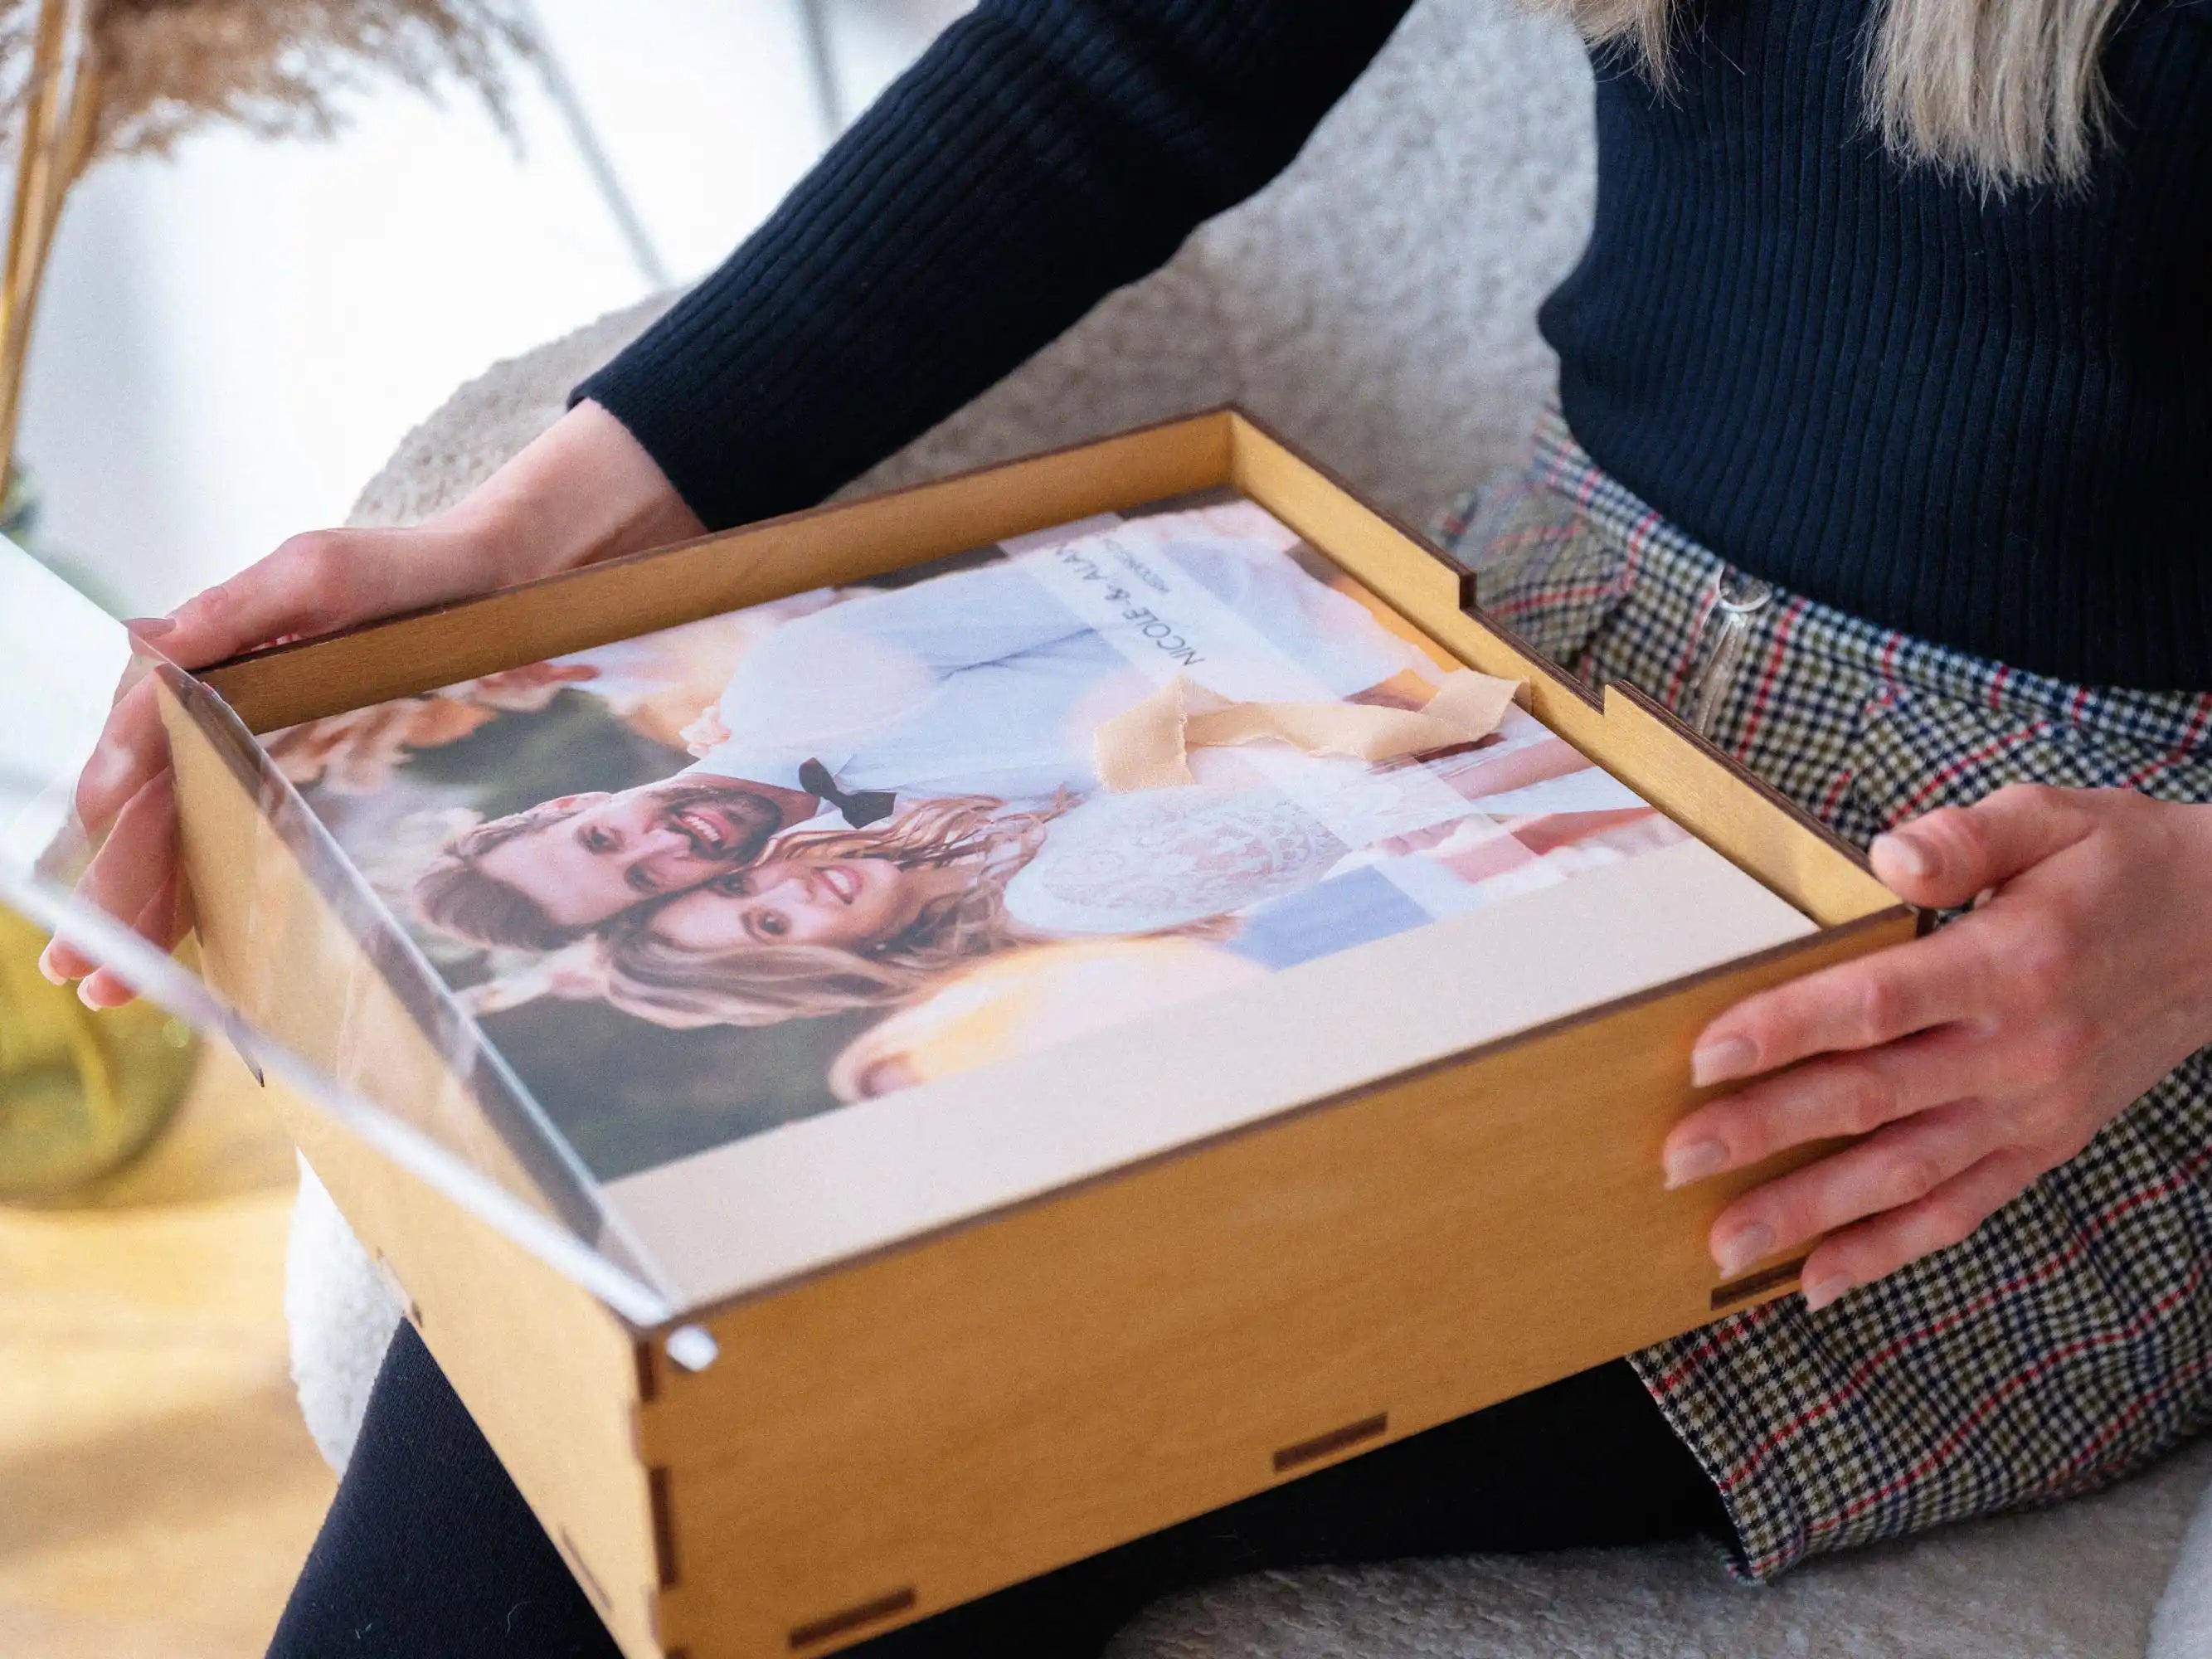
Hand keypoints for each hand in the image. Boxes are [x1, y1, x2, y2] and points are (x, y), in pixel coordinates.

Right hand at [40, 401, 703, 1005]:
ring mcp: (270, 751)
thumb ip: (236, 609)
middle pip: (160, 815)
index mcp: (211, 673)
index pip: (141, 761)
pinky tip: (202, 954)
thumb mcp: (322, 573)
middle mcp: (228, 717)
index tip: (86, 895)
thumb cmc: (408, 571)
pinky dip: (226, 894)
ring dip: (159, 911)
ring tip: (120, 988)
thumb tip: (147, 649)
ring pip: (198, 839)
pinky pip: (257, 840)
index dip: (112, 831)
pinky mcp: (316, 774)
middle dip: (119, 893)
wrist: (495, 583)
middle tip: (83, 973)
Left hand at [1663, 783, 2211, 1310]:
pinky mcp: (2045, 1146)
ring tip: (1722, 1245)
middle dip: (1767, 1135)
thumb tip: (1892, 854)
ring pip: (1907, 1174)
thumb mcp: (2056, 818)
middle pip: (1873, 1099)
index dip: (1788, 1029)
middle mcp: (2021, 1050)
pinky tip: (1817, 1280)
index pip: (1879, 1003)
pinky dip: (1887, 1251)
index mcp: (2011, 963)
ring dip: (1810, 1214)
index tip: (1704, 1056)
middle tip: (1675, 1161)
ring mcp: (2034, 1110)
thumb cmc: (2127, 866)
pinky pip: (1960, 1210)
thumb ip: (1967, 836)